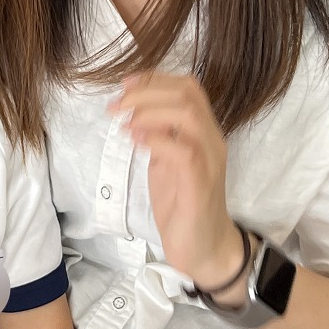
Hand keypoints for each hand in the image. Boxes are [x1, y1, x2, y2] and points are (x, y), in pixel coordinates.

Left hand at [111, 72, 244, 289]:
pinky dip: (155, 140)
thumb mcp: (164, 163)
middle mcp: (211, 141)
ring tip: (124, 124)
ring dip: (149, 112)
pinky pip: (183, 151)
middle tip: (117, 106)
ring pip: (188, 115)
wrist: (203, 249)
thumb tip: (133, 116)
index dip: (155, 80)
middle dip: (147, 92)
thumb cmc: (182, 205)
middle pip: (188, 94)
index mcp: (203, 133)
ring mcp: (209, 161)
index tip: (124, 84)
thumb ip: (156, 137)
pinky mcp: (200, 185)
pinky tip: (136, 143)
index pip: (188, 88)